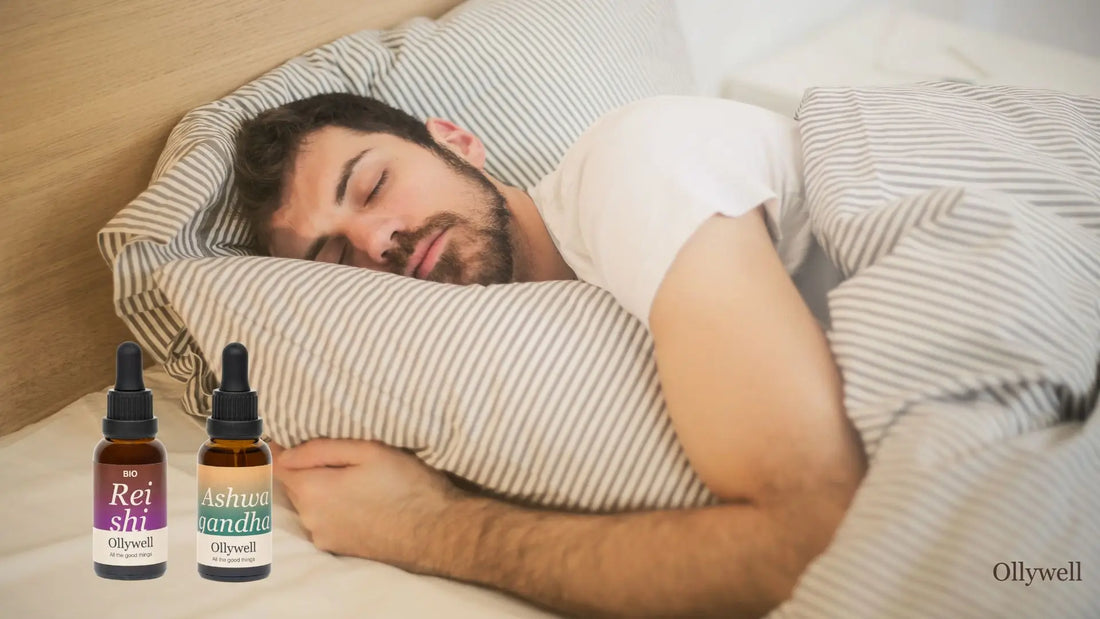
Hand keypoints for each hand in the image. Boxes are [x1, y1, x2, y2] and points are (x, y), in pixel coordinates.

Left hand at [272, 439, 465, 570]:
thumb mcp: (368, 451)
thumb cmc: (407, 486)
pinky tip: (360, 500)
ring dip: (321, 489)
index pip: (277, 465)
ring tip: (354, 478)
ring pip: (309, 503)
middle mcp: (311, 518)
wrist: (437, 532)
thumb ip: (320, 449)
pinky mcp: (338, 548)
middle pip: (293, 485)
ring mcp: (324, 537)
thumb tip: (285, 451)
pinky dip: (333, 507)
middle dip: (306, 468)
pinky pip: (324, 520)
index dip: (281, 448)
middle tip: (336, 454)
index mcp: (313, 490)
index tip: (290, 436)